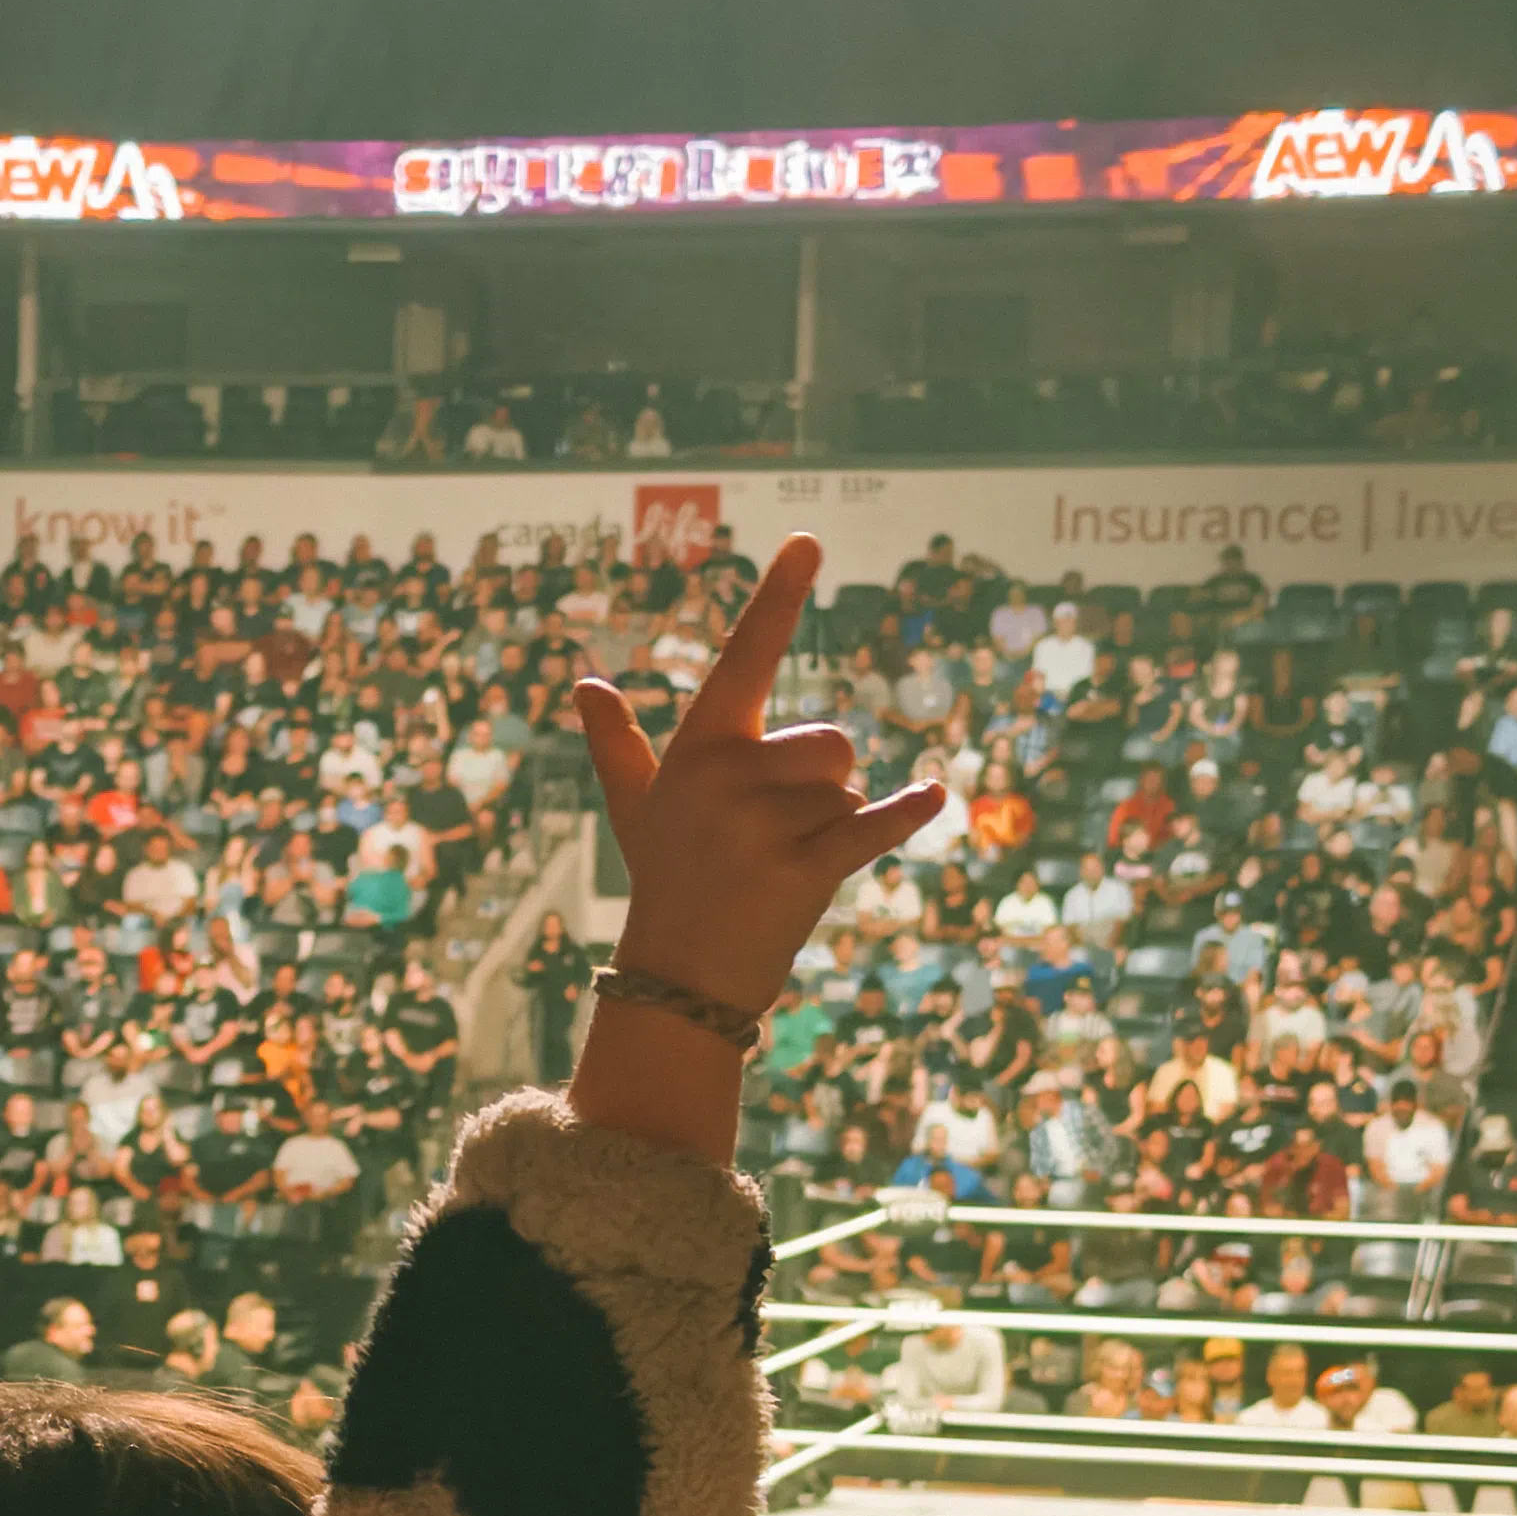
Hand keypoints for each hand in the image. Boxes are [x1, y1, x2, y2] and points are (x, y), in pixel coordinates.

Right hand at [573, 539, 944, 1022]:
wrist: (682, 975)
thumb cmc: (668, 878)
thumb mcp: (639, 807)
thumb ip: (618, 744)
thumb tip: (582, 685)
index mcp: (700, 747)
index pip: (746, 656)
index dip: (778, 598)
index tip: (808, 541)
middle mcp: (727, 776)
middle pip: (830, 743)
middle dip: (821, 787)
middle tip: (771, 838)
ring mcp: (763, 823)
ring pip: (849, 789)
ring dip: (835, 825)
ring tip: (783, 864)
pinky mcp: (803, 867)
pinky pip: (872, 825)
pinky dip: (905, 815)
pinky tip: (934, 796)